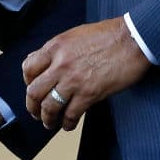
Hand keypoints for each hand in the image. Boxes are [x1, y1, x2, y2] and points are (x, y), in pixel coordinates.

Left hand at [23, 18, 150, 130]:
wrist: (132, 39)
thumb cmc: (108, 34)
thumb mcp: (75, 35)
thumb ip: (60, 49)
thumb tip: (49, 62)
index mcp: (55, 47)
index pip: (28, 67)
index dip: (28, 82)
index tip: (33, 88)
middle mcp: (60, 64)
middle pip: (34, 91)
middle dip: (32, 106)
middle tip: (36, 113)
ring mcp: (73, 80)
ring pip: (49, 107)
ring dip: (47, 118)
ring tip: (50, 123)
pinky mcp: (89, 94)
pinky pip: (71, 114)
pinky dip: (67, 123)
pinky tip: (69, 124)